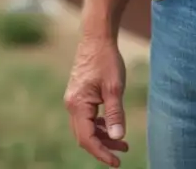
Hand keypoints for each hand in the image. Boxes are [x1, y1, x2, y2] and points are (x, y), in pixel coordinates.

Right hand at [64, 32, 130, 166]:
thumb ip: (115, 114)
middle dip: (104, 146)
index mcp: (78, 105)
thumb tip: (118, 137)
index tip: (116, 162)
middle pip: (85, 136)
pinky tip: (113, 126)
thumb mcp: (115, 88)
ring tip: (122, 142)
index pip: (87, 139)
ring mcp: (74, 100)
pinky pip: (87, 118)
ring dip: (103, 136)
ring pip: (86, 127)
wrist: (96, 38)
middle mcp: (72, 105)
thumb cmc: (106, 60)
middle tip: (123, 153)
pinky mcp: (79, 95)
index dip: (101, 153)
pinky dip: (100, 125)